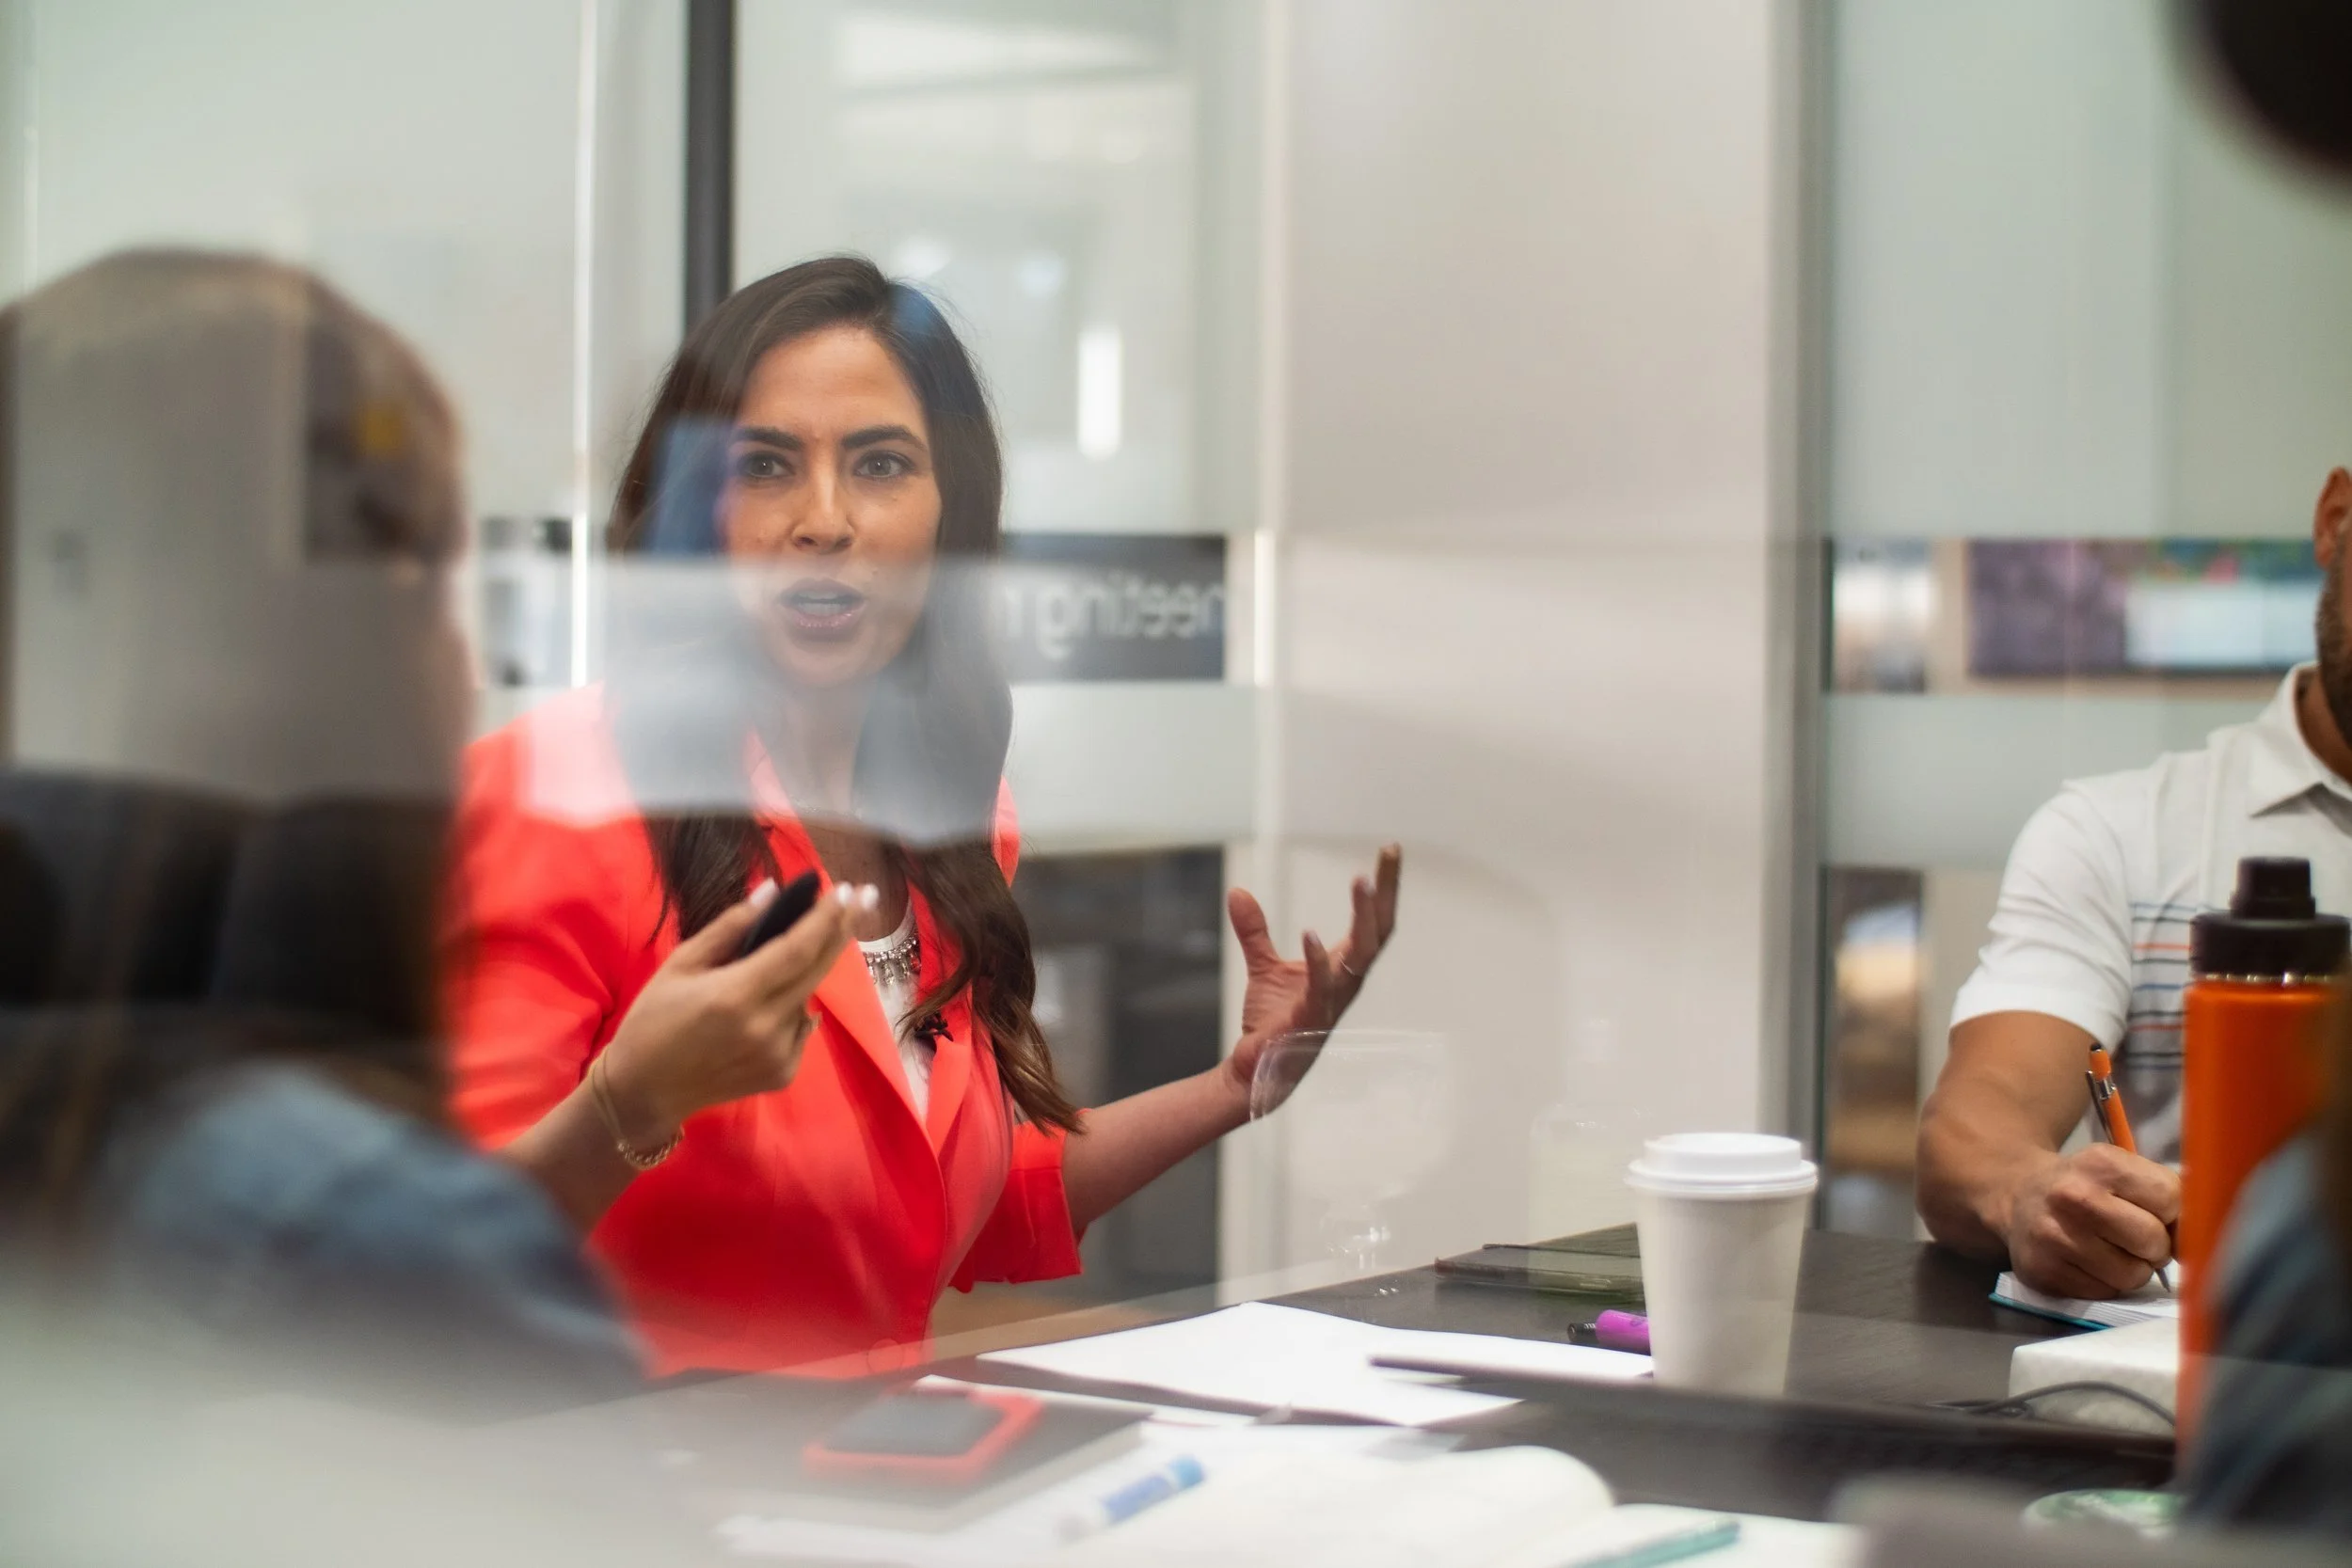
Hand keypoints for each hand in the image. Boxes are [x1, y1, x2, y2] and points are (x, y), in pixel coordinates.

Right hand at [597, 880, 857, 1144]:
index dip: (825, 918)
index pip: (797, 948)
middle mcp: (766, 1026)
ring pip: (809, 997)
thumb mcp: (681, 964)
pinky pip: (802, 1027)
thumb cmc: (653, 1019)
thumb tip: (772, 892)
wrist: (644, 1091)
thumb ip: (730, 927)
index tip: (847, 889)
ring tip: (780, 961)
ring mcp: (779, 1054)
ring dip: (806, 972)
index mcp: (736, 995)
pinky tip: (765, 1005)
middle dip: (843, 929)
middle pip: (818, 969)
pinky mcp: (783, 1074)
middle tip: (864, 897)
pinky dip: (793, 1007)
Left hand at [1224, 845, 1401, 1112]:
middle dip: (1386, 891)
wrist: (1258, 1069)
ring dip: (1363, 917)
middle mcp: (1347, 981)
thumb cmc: (1275, 1022)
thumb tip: (1237, 891)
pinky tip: (1310, 933)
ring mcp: (1333, 999)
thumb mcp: (1264, 967)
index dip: (1384, 886)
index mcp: (1344, 966)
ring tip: (1362, 881)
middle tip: (1389, 854)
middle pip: (1379, 930)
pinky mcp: (1310, 1017)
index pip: (1374, 921)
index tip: (1390, 850)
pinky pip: (1321, 986)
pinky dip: (1318, 959)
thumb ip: (1255, 931)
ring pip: (1361, 955)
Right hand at [2003, 1143, 2179, 1297]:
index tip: (2157, 1214)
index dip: (2172, 1214)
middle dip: (2154, 1246)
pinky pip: (2104, 1293)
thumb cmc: (2085, 1185)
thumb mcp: (2121, 1171)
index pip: (2171, 1199)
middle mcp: (2072, 1197)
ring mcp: (2054, 1237)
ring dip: (2131, 1269)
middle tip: (2134, 1237)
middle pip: (2153, 1241)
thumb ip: (2165, 1194)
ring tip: (2111, 1251)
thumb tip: (2203, 1236)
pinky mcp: (2043, 1271)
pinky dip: (2104, 1282)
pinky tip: (2086, 1262)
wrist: (2018, 1195)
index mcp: (2100, 1164)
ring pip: (2132, 1275)